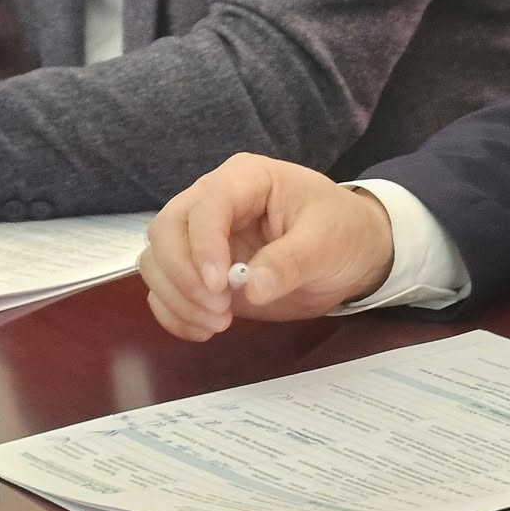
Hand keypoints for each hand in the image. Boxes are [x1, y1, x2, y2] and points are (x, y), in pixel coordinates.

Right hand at [139, 153, 395, 339]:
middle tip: (220, 309)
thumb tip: (253, 287)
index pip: (205, 205)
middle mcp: (213, 203)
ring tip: (218, 322)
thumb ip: (291, 261)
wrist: (352, 253)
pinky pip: (164, 288)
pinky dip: (174, 313)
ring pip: (157, 259)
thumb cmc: (342, 232)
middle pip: (166, 229)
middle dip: (183, 275)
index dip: (203, 245)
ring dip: (176, 297)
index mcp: (245, 180)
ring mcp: (202, 237)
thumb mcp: (328, 242)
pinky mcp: (199, 271)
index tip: (220, 287)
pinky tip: (203, 330)